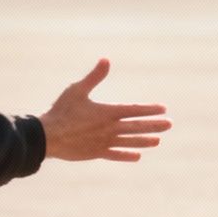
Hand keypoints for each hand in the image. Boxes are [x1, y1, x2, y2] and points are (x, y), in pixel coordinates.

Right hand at [40, 59, 169, 162]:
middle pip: (136, 127)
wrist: (48, 136)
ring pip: (129, 142)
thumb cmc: (61, 111)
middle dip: (154, 125)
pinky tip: (137, 156)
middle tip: (170, 124)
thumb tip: (106, 60)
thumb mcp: (77, 90)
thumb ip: (94, 76)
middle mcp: (109, 128)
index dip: (149, 109)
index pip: (134, 110)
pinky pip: (115, 154)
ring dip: (145, 141)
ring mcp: (104, 142)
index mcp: (107, 112)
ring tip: (158, 141)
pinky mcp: (96, 153)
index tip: (163, 109)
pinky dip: (126, 155)